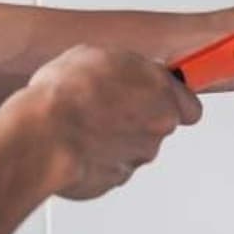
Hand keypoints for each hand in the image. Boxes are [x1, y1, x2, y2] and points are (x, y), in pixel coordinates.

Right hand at [22, 45, 202, 199]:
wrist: (45, 136)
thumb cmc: (68, 94)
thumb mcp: (95, 55)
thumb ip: (122, 67)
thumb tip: (118, 70)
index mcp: (161, 89)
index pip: (188, 104)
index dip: (172, 100)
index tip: (161, 96)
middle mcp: (158, 125)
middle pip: (158, 124)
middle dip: (138, 117)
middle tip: (109, 106)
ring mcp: (139, 155)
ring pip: (133, 146)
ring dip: (115, 138)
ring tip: (83, 124)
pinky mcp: (116, 178)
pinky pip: (110, 165)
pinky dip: (97, 158)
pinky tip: (76, 144)